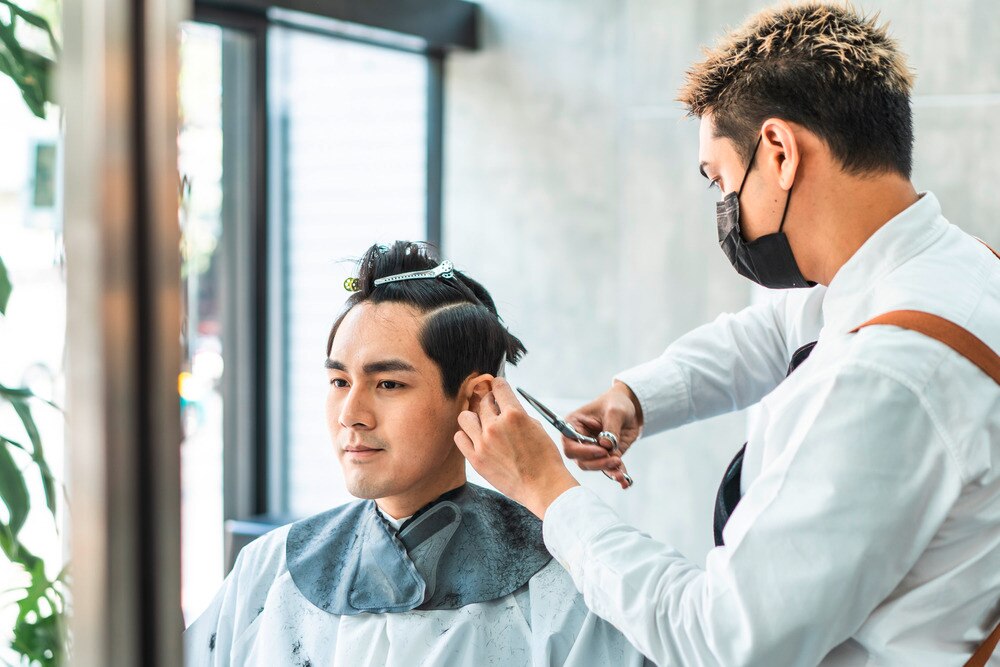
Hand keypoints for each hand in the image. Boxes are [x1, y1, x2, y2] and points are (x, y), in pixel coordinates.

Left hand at [454, 378, 579, 518]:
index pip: (498, 386)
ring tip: (482, 425)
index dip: (499, 386)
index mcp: (514, 414)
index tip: (498, 389)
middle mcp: (495, 426)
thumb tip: (504, 406)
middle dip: (490, 403)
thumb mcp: (536, 427)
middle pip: (483, 402)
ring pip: (465, 417)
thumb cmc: (544, 459)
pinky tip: (475, 439)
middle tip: (495, 411)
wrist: (543, 486)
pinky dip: (466, 436)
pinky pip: (459, 438)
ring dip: (474, 417)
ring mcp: (483, 443)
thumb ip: (517, 413)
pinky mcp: (476, 459)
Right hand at [562, 381, 641, 484]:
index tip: (602, 450)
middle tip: (615, 459)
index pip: (570, 444)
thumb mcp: (615, 411)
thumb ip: (611, 428)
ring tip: (621, 470)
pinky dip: (617, 475)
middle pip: (581, 460)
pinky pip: (609, 469)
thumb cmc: (616, 403)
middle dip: (598, 463)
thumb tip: (607, 446)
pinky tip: (625, 481)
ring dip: (608, 470)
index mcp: (573, 425)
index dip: (583, 451)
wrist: (630, 408)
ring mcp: (592, 450)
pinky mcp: (606, 456)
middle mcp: (580, 440)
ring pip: (594, 466)